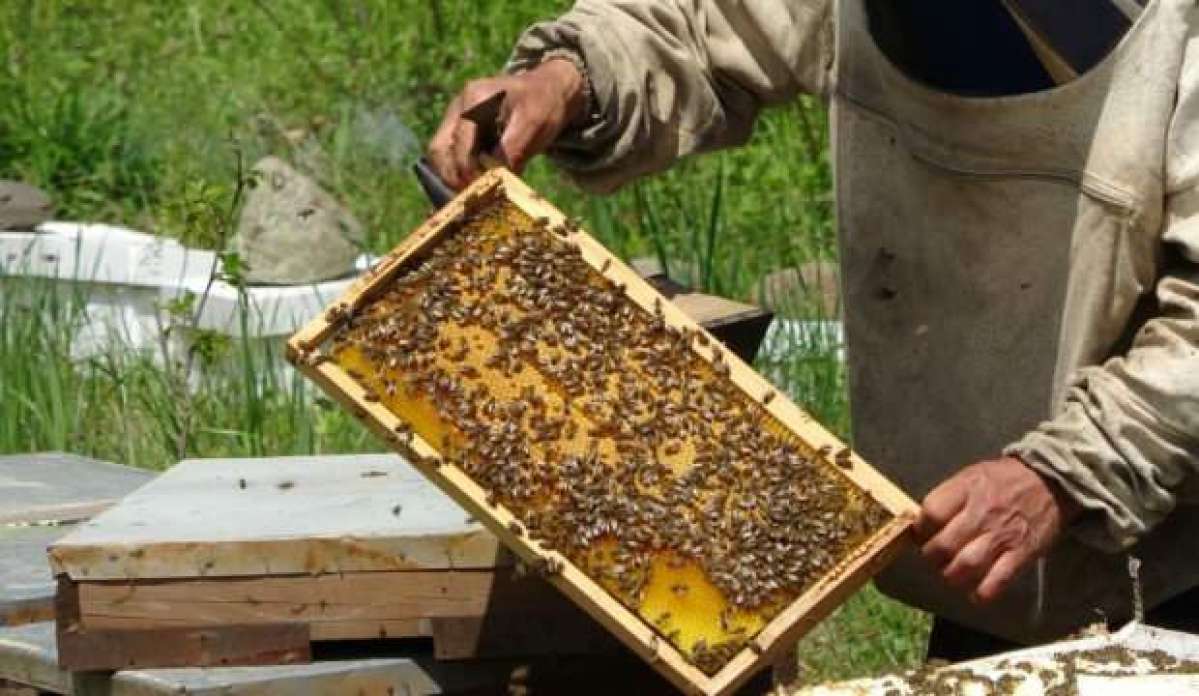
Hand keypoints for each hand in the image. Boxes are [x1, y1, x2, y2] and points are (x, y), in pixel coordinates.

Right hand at [427, 58, 586, 188]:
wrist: (548, 90)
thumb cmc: (542, 103)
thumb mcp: (534, 124)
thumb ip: (513, 149)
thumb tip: (495, 179)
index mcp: (475, 98)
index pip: (459, 141)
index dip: (467, 169)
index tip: (480, 190)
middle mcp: (459, 107)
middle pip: (439, 149)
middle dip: (453, 177)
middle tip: (472, 198)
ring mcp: (456, 119)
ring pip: (440, 155)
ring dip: (454, 177)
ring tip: (475, 194)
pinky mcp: (461, 133)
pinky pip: (451, 157)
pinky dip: (460, 173)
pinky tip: (478, 186)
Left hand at [915, 456, 1079, 603]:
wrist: (1051, 482)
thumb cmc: (1003, 480)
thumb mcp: (970, 476)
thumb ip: (947, 498)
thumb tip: (921, 523)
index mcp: (967, 489)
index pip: (932, 512)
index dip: (920, 529)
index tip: (921, 535)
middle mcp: (983, 513)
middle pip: (944, 545)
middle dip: (932, 558)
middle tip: (934, 558)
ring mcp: (1003, 535)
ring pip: (967, 565)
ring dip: (952, 576)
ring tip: (951, 574)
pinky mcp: (1022, 553)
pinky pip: (998, 580)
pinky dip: (982, 592)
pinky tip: (975, 593)